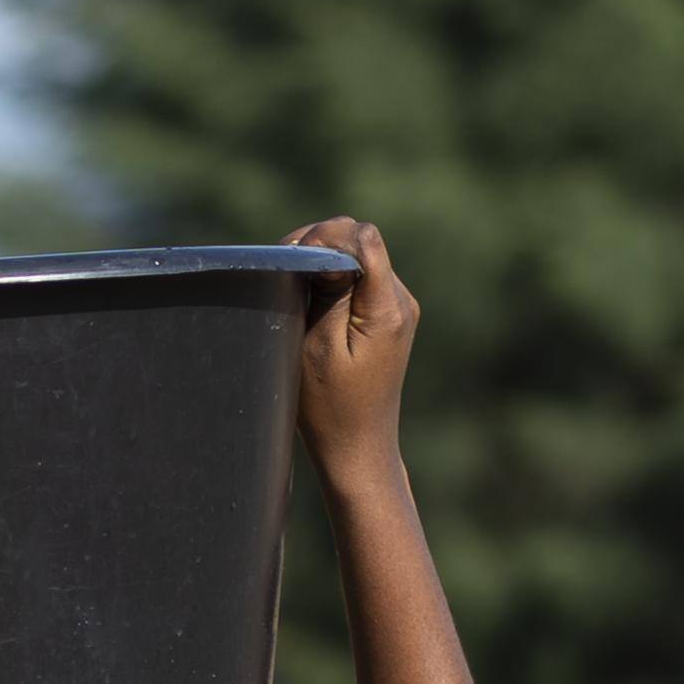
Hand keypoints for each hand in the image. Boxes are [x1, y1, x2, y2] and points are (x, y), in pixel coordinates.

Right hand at [288, 216, 418, 473]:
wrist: (357, 446)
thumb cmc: (330, 406)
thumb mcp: (317, 347)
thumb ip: (329, 291)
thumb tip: (328, 248)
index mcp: (386, 308)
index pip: (364, 238)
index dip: (324, 236)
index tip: (292, 257)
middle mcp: (400, 301)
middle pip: (361, 242)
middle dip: (320, 244)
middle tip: (283, 270)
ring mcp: (398, 307)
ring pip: (359, 256)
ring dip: (324, 261)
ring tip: (292, 286)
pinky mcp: (388, 316)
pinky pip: (361, 278)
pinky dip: (333, 278)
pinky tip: (310, 300)